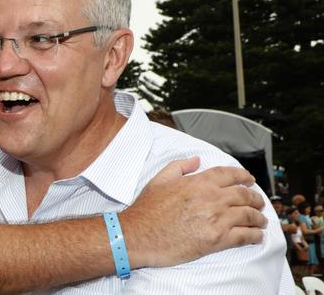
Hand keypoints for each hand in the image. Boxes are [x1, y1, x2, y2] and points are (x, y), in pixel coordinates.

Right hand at [121, 157, 266, 267]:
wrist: (138, 235)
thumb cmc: (146, 210)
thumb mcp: (159, 180)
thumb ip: (179, 166)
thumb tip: (196, 159)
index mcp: (198, 182)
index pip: (230, 174)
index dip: (244, 176)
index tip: (250, 180)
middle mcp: (211, 198)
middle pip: (244, 195)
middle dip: (256, 198)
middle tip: (259, 202)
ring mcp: (216, 219)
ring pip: (248, 215)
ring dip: (258, 218)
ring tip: (261, 220)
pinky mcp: (216, 239)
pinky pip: (244, 236)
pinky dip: (254, 236)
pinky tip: (257, 237)